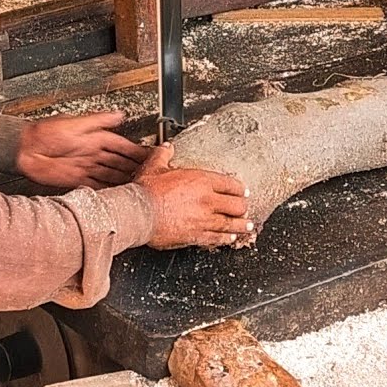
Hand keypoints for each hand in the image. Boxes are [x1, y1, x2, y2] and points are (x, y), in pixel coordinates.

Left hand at [16, 111, 151, 189]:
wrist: (24, 150)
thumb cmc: (45, 133)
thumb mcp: (74, 123)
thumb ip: (98, 120)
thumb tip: (119, 114)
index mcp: (95, 138)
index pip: (122, 146)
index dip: (137, 151)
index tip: (152, 155)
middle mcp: (92, 152)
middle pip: (119, 162)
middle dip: (135, 168)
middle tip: (151, 175)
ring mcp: (85, 166)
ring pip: (110, 175)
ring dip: (124, 180)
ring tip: (139, 187)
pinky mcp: (76, 179)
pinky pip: (96, 186)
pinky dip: (107, 190)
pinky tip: (117, 194)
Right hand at [134, 144, 250, 249]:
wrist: (139, 213)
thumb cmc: (146, 191)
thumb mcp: (154, 165)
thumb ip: (164, 155)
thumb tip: (167, 147)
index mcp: (201, 181)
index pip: (229, 184)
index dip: (239, 188)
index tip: (243, 191)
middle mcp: (207, 200)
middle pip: (236, 205)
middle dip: (242, 206)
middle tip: (245, 208)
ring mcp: (203, 220)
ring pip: (230, 223)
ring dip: (241, 225)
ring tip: (247, 226)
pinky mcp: (196, 236)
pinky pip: (216, 238)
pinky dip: (225, 239)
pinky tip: (229, 239)